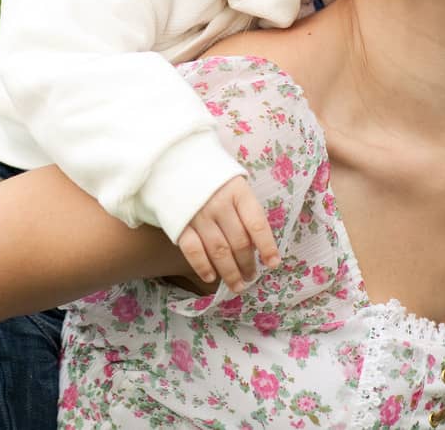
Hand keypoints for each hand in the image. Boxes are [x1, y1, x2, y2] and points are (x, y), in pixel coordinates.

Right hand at [176, 176, 280, 291]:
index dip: (267, 247)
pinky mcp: (179, 223)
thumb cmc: (208, 173)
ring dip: (230, 272)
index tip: (273, 263)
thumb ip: (243, 206)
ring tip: (237, 284)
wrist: (171, 160)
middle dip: (247, 264)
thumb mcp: (231, 180)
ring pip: (219, 251)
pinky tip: (211, 277)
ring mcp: (198, 214)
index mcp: (237, 191)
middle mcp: (219, 203)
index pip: (257, 224)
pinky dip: (203, 267)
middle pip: (239, 242)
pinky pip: (193, 251)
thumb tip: (256, 241)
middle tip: (251, 277)